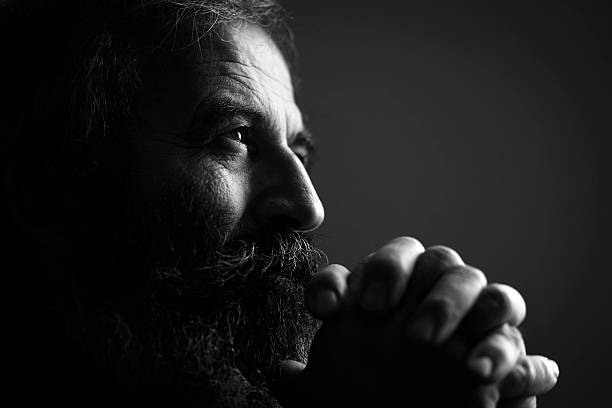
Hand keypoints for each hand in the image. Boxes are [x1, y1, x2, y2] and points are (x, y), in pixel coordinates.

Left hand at [272, 237, 558, 406]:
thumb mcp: (333, 401)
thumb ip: (308, 384)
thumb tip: (281, 370)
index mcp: (384, 301)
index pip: (362, 272)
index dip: (341, 282)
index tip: (327, 312)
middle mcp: (425, 297)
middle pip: (421, 255)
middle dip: (396, 273)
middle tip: (377, 314)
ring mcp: (466, 315)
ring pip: (466, 275)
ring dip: (448, 299)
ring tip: (422, 340)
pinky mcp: (500, 341)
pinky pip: (507, 319)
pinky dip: (496, 341)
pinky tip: (474, 372)